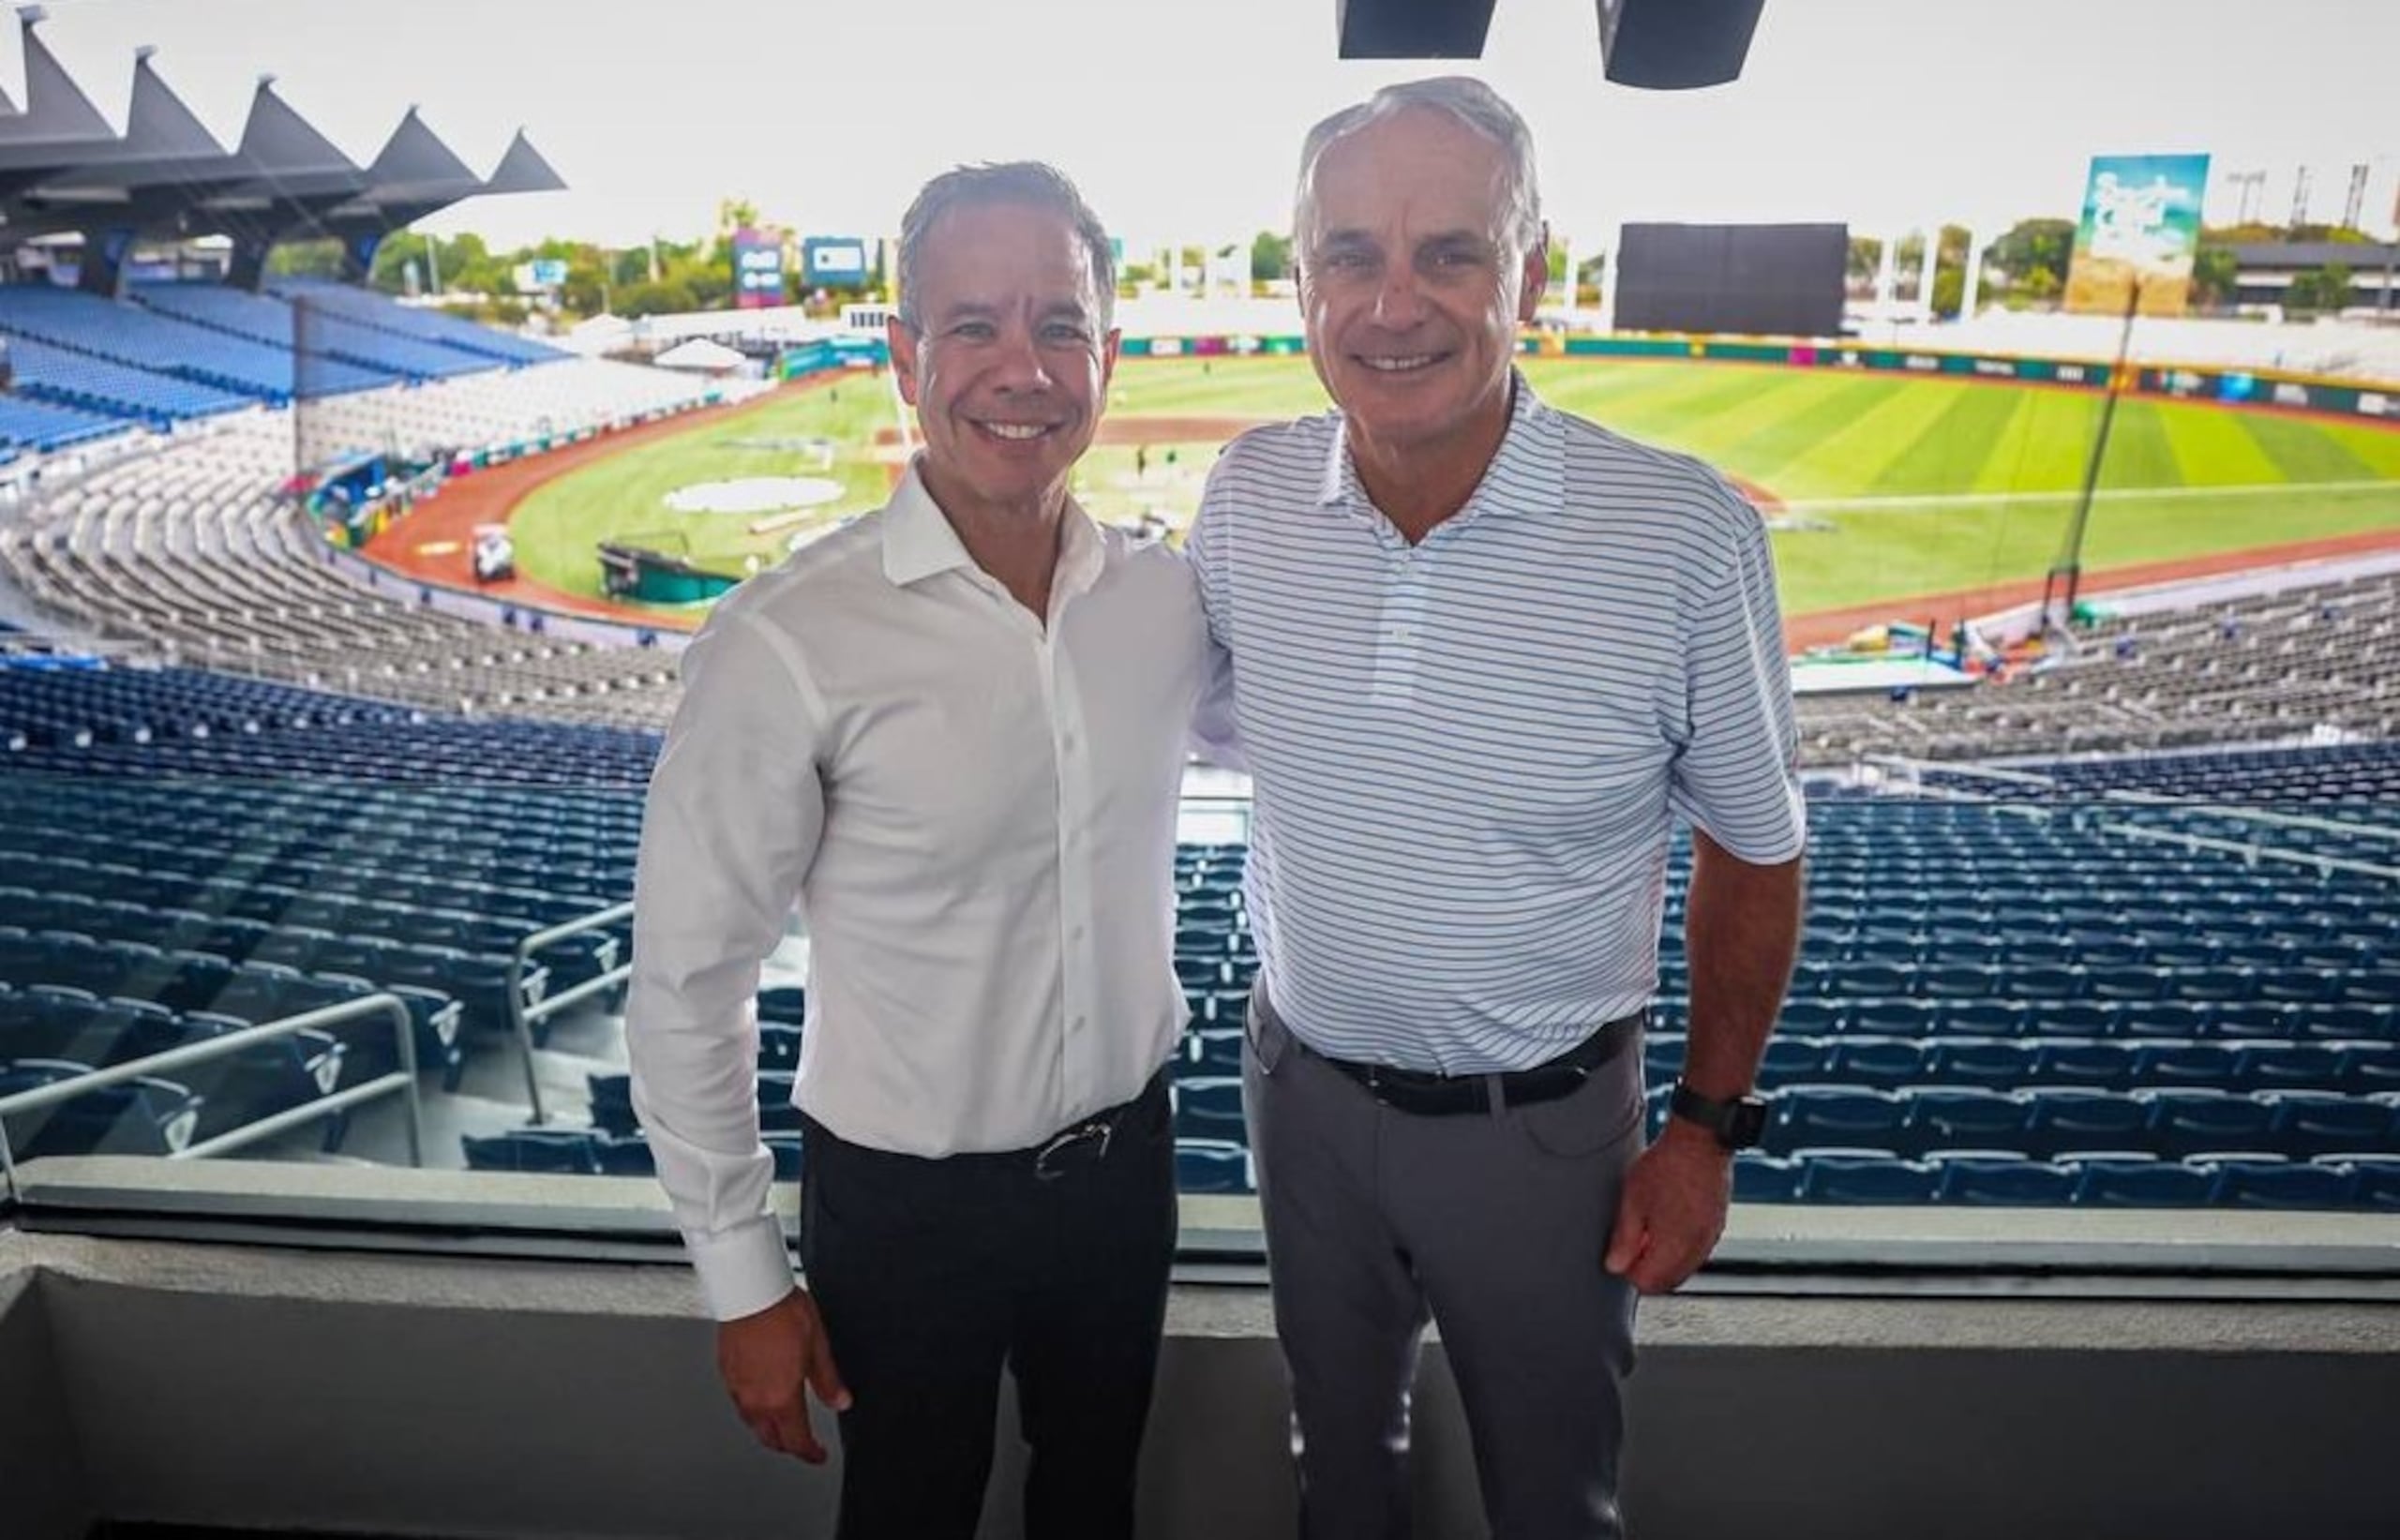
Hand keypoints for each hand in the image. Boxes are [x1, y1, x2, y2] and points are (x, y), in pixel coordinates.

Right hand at [717, 1287, 851, 1462]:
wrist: (750, 1292)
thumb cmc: (782, 1313)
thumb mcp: (818, 1347)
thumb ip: (828, 1380)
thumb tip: (841, 1401)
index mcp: (781, 1398)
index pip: (796, 1441)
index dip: (810, 1453)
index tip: (818, 1455)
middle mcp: (755, 1400)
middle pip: (770, 1438)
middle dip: (788, 1445)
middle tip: (802, 1443)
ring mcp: (737, 1387)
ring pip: (752, 1423)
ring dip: (768, 1429)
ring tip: (782, 1424)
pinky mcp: (726, 1373)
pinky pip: (740, 1402)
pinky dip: (753, 1409)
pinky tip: (760, 1397)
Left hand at [1602, 1120, 1732, 1293]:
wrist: (1700, 1141)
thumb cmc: (1667, 1164)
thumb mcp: (1633, 1200)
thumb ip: (1624, 1238)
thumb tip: (1615, 1265)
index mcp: (1674, 1245)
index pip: (1648, 1283)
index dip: (1629, 1271)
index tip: (1620, 1254)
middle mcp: (1697, 1248)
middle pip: (1668, 1281)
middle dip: (1647, 1269)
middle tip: (1632, 1244)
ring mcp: (1710, 1238)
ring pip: (1684, 1269)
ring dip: (1664, 1261)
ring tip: (1648, 1230)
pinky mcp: (1716, 1226)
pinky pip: (1697, 1253)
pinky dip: (1680, 1249)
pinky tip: (1667, 1225)